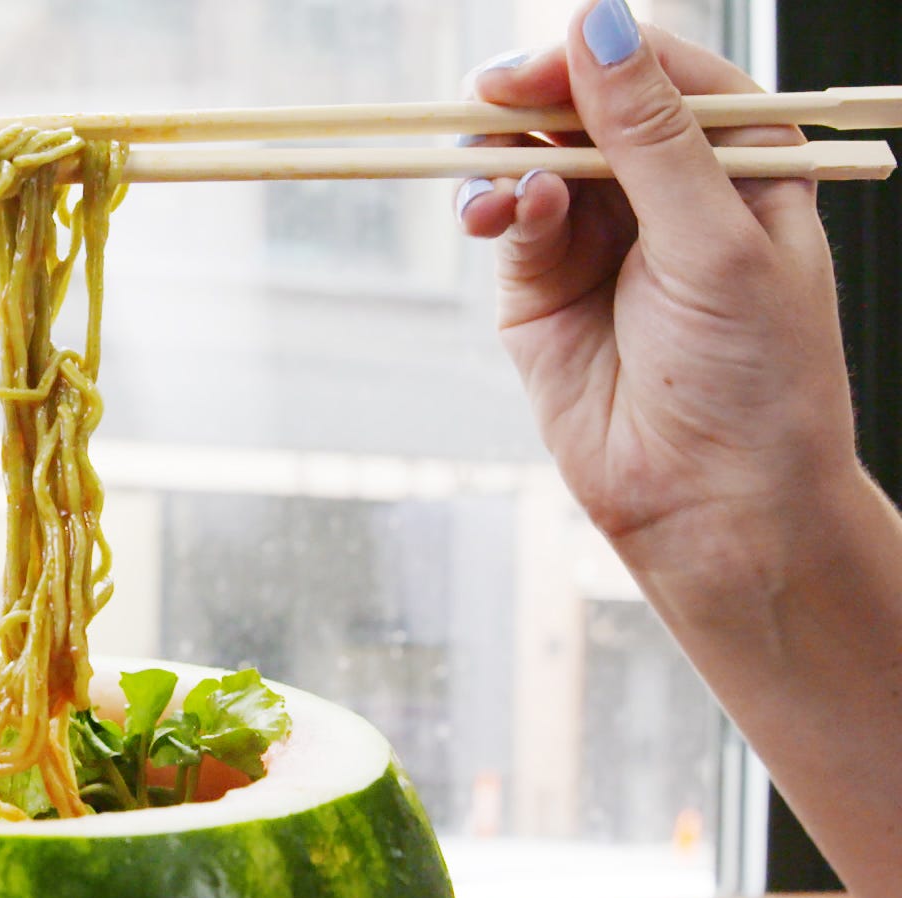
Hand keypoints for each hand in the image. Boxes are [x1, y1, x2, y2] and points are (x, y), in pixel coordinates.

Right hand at [455, 0, 860, 594]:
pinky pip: (507, 216)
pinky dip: (490, 205)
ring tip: (492, 184)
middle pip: (588, 103)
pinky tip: (492, 216)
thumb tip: (599, 27)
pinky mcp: (541, 283)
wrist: (713, 503)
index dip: (604, 56)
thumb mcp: (714, 241)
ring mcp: (599, 233)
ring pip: (536, 153)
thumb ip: (650, 137)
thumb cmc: (754, 378)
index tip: (551, 58)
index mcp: (741, 161)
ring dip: (504, 153)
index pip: (665, 73)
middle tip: (494, 99)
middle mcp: (667, 188)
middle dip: (539, 96)